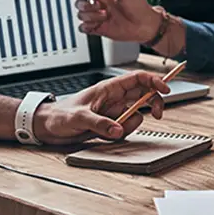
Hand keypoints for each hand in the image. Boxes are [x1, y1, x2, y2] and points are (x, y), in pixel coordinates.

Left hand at [32, 71, 169, 144]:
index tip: (165, 89)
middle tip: (157, 114)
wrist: (48, 127)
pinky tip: (107, 135)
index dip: (154, 81)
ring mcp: (113, 112)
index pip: (137, 78)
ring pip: (136, 114)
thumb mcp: (78, 118)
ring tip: (114, 130)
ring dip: (131, 124)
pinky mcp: (110, 125)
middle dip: (154, 103)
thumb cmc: (59, 115)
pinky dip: (121, 133)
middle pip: (144, 94)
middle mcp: (114, 98)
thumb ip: (99, 123)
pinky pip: (125, 128)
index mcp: (108, 88)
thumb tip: (117, 129)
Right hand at [74, 0, 160, 42]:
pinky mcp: (99, 29)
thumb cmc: (139, 7)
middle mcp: (100, 5)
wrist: (146, 25)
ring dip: (91, 15)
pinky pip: (84, 28)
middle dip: (86, 3)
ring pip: (81, 15)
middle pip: (80, 2)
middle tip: (98, 5)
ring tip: (105, 15)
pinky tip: (98, 24)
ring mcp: (98, 17)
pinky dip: (87, 26)